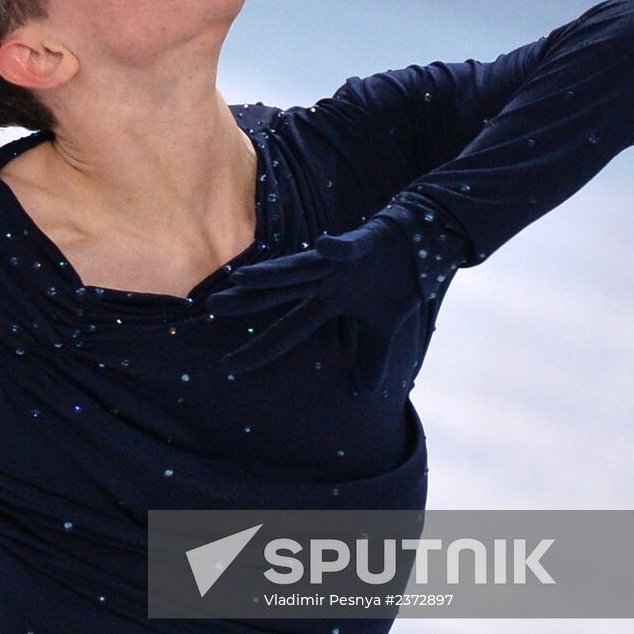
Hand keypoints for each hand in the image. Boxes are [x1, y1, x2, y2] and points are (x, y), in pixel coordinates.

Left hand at [208, 216, 420, 388]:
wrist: (422, 242)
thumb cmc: (395, 283)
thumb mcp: (383, 330)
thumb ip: (370, 358)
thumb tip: (364, 392)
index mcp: (326, 303)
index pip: (286, 331)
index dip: (259, 348)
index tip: (227, 367)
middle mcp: (324, 281)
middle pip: (278, 293)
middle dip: (247, 300)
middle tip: (211, 306)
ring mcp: (339, 261)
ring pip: (300, 267)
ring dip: (273, 273)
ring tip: (243, 278)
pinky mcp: (362, 241)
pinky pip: (348, 246)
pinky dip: (337, 248)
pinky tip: (323, 245)